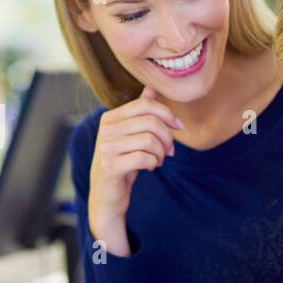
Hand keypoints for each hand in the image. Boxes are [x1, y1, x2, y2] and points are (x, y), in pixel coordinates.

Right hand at [88, 86, 183, 256]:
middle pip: (150, 122)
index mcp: (109, 118)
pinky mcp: (110, 167)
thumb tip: (151, 88)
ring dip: (161, 152)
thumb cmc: (122, 162)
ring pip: (149, 140)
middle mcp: (105, 130)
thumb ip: (138, 112)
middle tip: (170, 150)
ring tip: (159, 160)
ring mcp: (106, 148)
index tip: (178, 127)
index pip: (145, 105)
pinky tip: (151, 167)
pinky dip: (154, 163)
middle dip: (168, 137)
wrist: (107, 195)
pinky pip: (143, 158)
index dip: (167, 114)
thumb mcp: (130, 135)